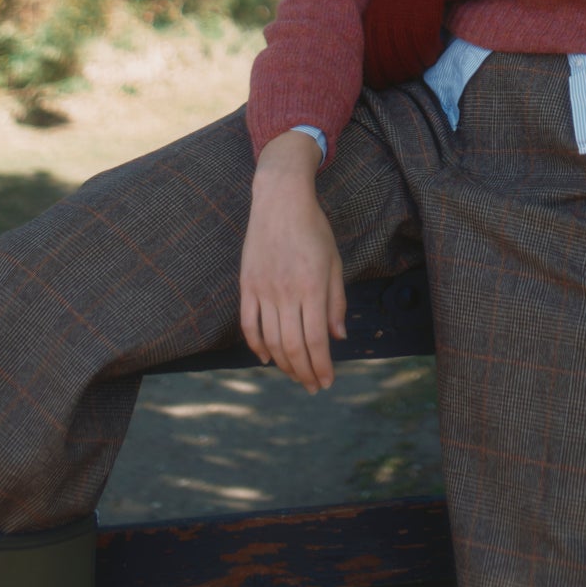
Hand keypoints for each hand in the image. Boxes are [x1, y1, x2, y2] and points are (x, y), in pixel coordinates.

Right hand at [238, 131, 345, 391]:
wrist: (280, 200)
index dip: (321, 365)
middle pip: (293, 346)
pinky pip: (248, 324)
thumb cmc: (313, 229)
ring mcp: (263, 289)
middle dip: (304, 372)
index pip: (316, 339)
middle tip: (312, 385)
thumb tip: (339, 336)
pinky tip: (267, 357)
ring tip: (295, 375)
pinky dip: (256, 345)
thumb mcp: (334, 261)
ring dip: (283, 364)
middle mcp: (286, 292)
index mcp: (311, 286)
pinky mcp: (246, 285)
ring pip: (270, 340)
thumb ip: (336, 300)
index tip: (327, 381)